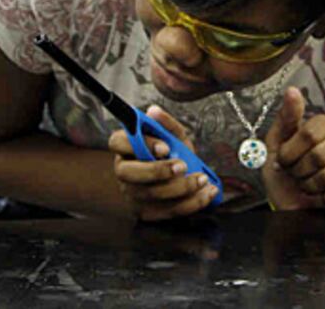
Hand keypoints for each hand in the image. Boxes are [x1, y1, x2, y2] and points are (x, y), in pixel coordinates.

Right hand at [108, 105, 218, 220]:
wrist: (186, 180)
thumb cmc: (175, 155)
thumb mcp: (174, 136)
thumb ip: (166, 124)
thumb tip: (154, 111)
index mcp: (125, 147)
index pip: (118, 142)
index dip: (140, 144)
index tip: (165, 147)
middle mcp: (124, 171)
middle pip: (129, 173)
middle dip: (158, 171)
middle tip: (183, 166)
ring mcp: (132, 194)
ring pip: (151, 194)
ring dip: (182, 188)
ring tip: (202, 179)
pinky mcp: (146, 213)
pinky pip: (168, 211)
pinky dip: (192, 203)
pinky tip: (206, 193)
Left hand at [263, 87, 324, 208]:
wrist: (294, 205)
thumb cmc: (285, 174)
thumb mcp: (276, 145)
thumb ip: (286, 118)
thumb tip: (292, 91)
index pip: (308, 133)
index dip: (290, 152)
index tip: (285, 160)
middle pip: (318, 155)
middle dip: (299, 171)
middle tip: (298, 174)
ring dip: (311, 187)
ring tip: (310, 185)